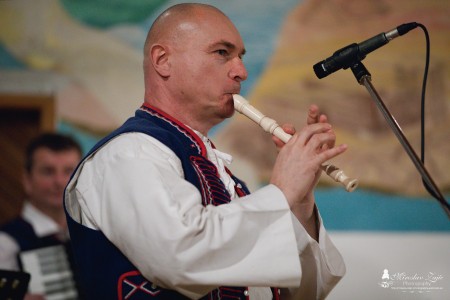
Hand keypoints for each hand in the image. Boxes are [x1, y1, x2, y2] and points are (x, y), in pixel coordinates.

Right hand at [269, 105, 346, 237]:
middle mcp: (295, 148)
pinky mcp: (311, 163)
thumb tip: (284, 146)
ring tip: (333, 136)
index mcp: (287, 148)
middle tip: (327, 126)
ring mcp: (303, 155)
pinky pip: (326, 153)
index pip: (300, 133)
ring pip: (318, 138)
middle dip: (319, 126)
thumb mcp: (281, 163)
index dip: (309, 130)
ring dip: (328, 136)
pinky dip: (337, 150)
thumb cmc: (281, 182)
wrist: (281, 193)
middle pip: (308, 130)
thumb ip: (284, 153)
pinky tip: (344, 147)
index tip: (316, 130)